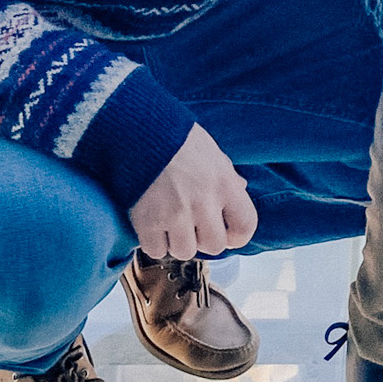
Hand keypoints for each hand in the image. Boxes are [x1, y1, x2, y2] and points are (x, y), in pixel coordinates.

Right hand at [130, 123, 257, 258]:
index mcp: (224, 183)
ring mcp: (175, 214)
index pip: (245, 226)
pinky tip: (152, 226)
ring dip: (177, 242)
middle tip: (191, 226)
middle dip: (203, 239)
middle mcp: (203, 202)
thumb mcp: (211, 151)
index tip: (227, 234)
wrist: (137, 129)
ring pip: (184, 251)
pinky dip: (153, 243)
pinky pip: (156, 251)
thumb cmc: (175, 137)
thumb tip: (240, 187)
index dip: (237, 236)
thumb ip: (226, 174)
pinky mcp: (148, 221)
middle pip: (214, 246)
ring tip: (169, 223)